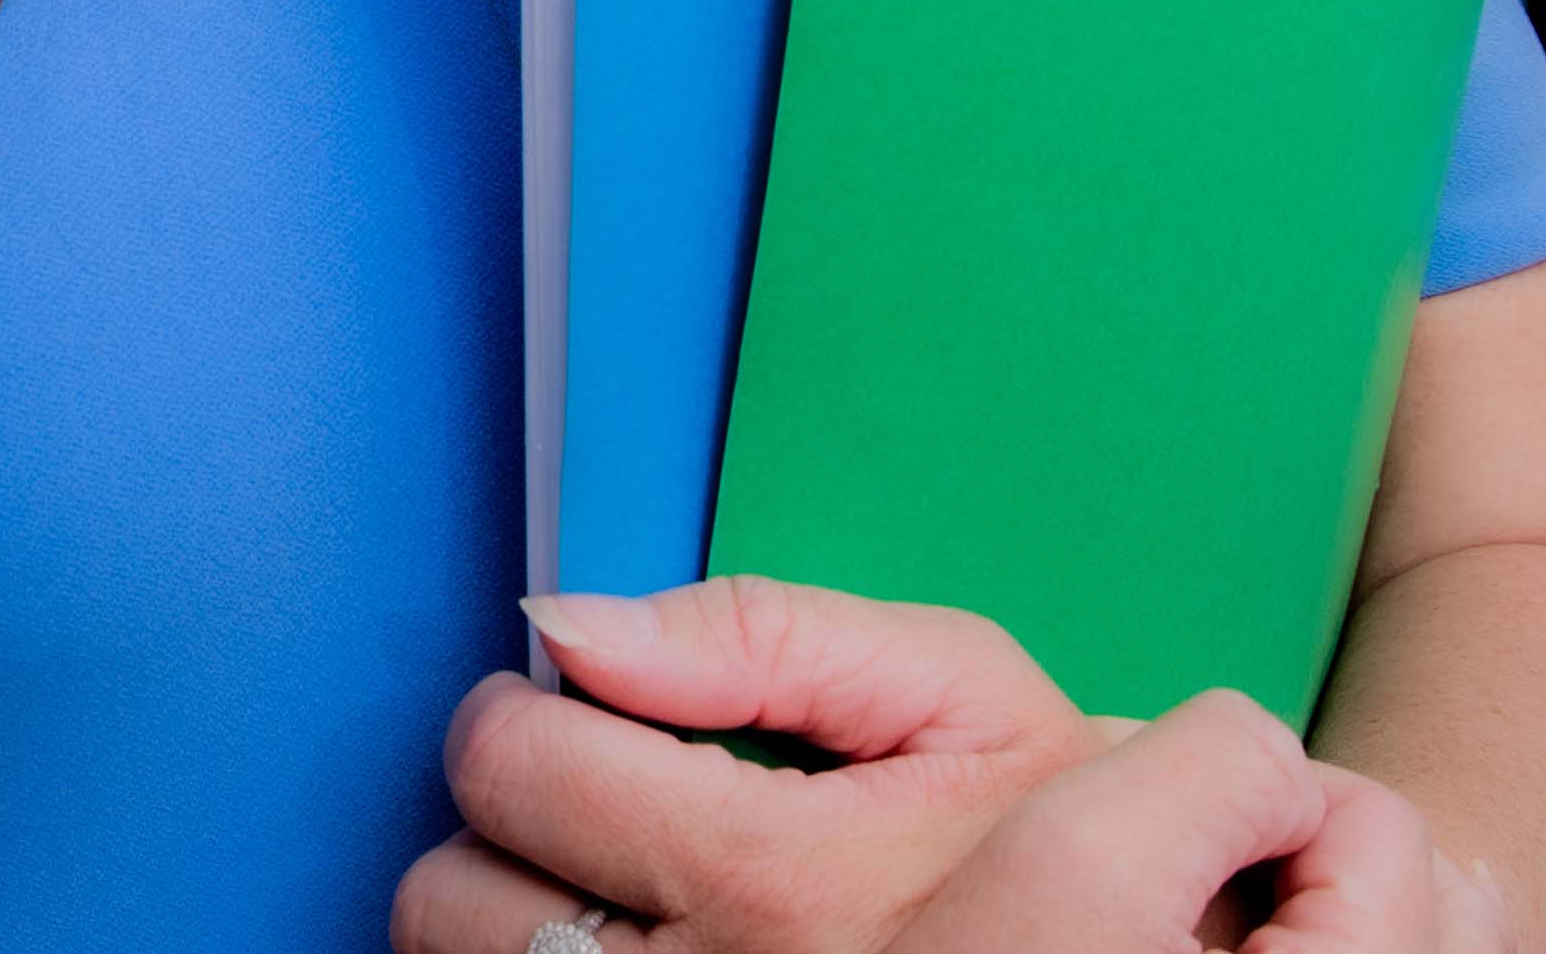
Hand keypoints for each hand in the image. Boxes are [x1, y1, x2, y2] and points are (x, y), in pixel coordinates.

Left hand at [397, 583, 1498, 953]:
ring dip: (508, 922)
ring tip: (609, 896)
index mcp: (779, 882)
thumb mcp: (981, 707)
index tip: (587, 721)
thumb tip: (570, 622)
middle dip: (503, 827)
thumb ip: (773, 636)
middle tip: (590, 810)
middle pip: (448, 893)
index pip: (514, 760)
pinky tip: (654, 945)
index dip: (533, 716)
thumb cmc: (1097, 868)